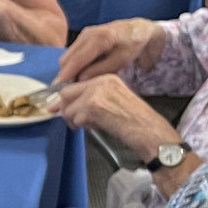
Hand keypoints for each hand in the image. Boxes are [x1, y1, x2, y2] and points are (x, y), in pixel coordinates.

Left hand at [54, 75, 180, 157]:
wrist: (147, 128)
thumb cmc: (133, 120)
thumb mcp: (111, 102)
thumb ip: (90, 100)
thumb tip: (61, 107)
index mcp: (105, 78)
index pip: (75, 85)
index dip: (67, 100)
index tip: (60, 109)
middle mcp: (99, 81)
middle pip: (66, 94)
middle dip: (67, 109)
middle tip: (77, 122)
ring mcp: (95, 92)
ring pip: (68, 109)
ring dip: (76, 121)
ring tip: (93, 125)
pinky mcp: (92, 105)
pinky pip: (75, 119)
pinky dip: (83, 127)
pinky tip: (99, 127)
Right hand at [57, 17, 161, 83]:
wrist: (137, 30)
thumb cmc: (132, 45)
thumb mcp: (121, 60)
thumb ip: (100, 70)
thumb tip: (81, 79)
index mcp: (99, 38)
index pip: (76, 59)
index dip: (66, 74)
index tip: (57, 87)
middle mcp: (87, 34)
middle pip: (67, 59)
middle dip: (66, 75)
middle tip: (71, 89)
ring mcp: (83, 34)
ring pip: (68, 56)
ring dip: (70, 70)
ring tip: (79, 82)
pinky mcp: (83, 37)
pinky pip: (73, 53)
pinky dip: (74, 64)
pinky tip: (84, 72)